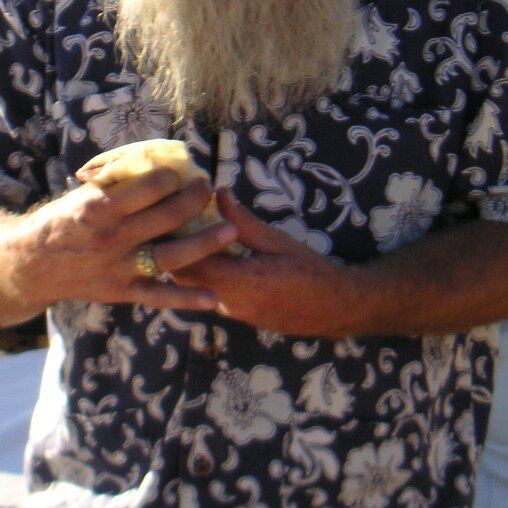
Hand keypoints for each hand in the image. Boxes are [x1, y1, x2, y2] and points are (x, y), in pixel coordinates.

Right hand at [10, 170, 237, 311]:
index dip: (172, 177)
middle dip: (194, 200)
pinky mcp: (121, 292)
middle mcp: (110, 238)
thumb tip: (159, 162)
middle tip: (209, 188)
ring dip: (204, 244)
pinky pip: (159, 296)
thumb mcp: (83, 195)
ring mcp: (117, 267)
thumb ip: (118, 183)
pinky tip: (212, 298)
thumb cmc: (63, 221)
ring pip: (170, 256)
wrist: (31, 264)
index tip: (186, 171)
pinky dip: (186, 299)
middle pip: (165, 218)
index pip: (147, 187)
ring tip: (230, 231)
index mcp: (98, 207)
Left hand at [168, 187, 350, 336]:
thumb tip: (219, 193)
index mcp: (242, 283)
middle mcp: (231, 303)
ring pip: (194, 287)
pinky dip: (202, 272)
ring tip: (186, 231)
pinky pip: (209, 292)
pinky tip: (208, 251)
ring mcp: (233, 313)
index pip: (191, 264)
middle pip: (185, 278)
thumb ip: (243, 221)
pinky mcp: (237, 315)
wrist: (336, 308)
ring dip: (188, 261)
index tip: (171, 214)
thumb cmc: (310, 270)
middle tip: (172, 219)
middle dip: (177, 250)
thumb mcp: (276, 240)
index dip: (177, 240)